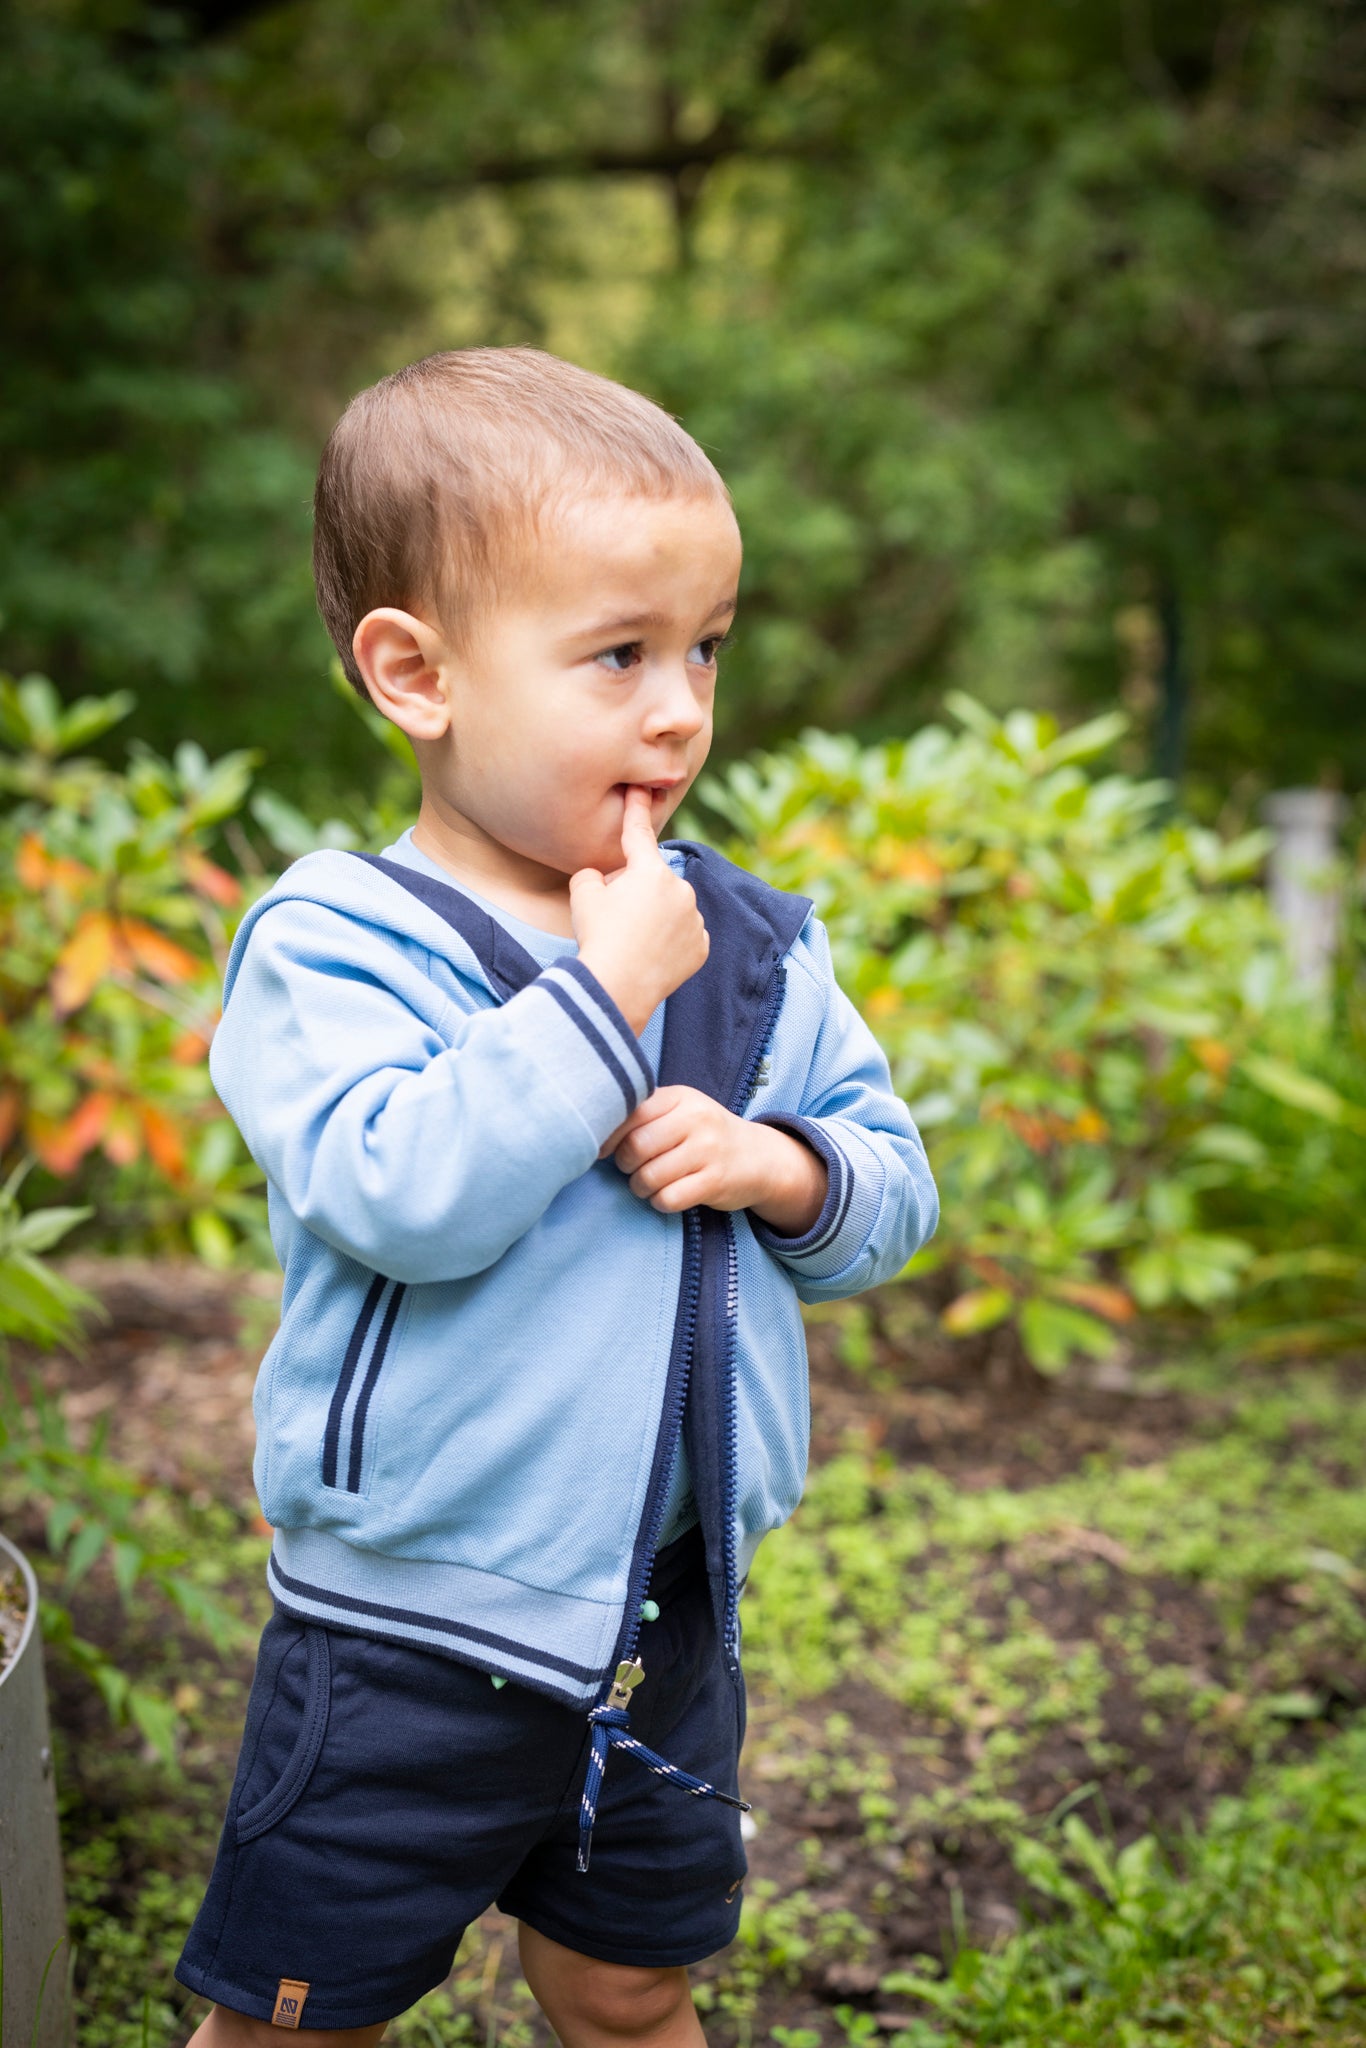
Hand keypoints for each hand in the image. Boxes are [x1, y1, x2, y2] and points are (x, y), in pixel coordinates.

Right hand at [570, 787, 708, 1034]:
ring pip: (672, 909)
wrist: (617, 986)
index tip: (644, 789)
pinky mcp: (701, 946)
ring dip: (655, 917)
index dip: (638, 809)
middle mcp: (680, 889)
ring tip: (632, 942)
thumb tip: (604, 878)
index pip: (640, 833)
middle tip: (615, 919)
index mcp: (650, 870)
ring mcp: (694, 919)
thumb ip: (593, 874)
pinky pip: (684, 936)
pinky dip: (669, 942)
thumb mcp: (582, 895)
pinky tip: (650, 955)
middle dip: (637, 892)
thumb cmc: (597, 936)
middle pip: (654, 881)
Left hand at [601, 1085, 827, 1230]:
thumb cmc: (704, 1135)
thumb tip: (592, 1131)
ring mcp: (708, 1150)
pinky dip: (660, 1202)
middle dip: (625, 1165)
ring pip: (650, 1177)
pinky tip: (667, 1195)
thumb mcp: (680, 1111)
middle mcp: (696, 1119)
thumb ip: (643, 1114)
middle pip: (636, 1147)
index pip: (630, 1112)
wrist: (759, 1158)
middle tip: (632, 1168)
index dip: (609, 1136)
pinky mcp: (716, 1181)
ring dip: (640, 1187)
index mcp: (680, 1097)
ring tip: (648, 1183)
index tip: (604, 1149)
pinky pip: (669, 1198)